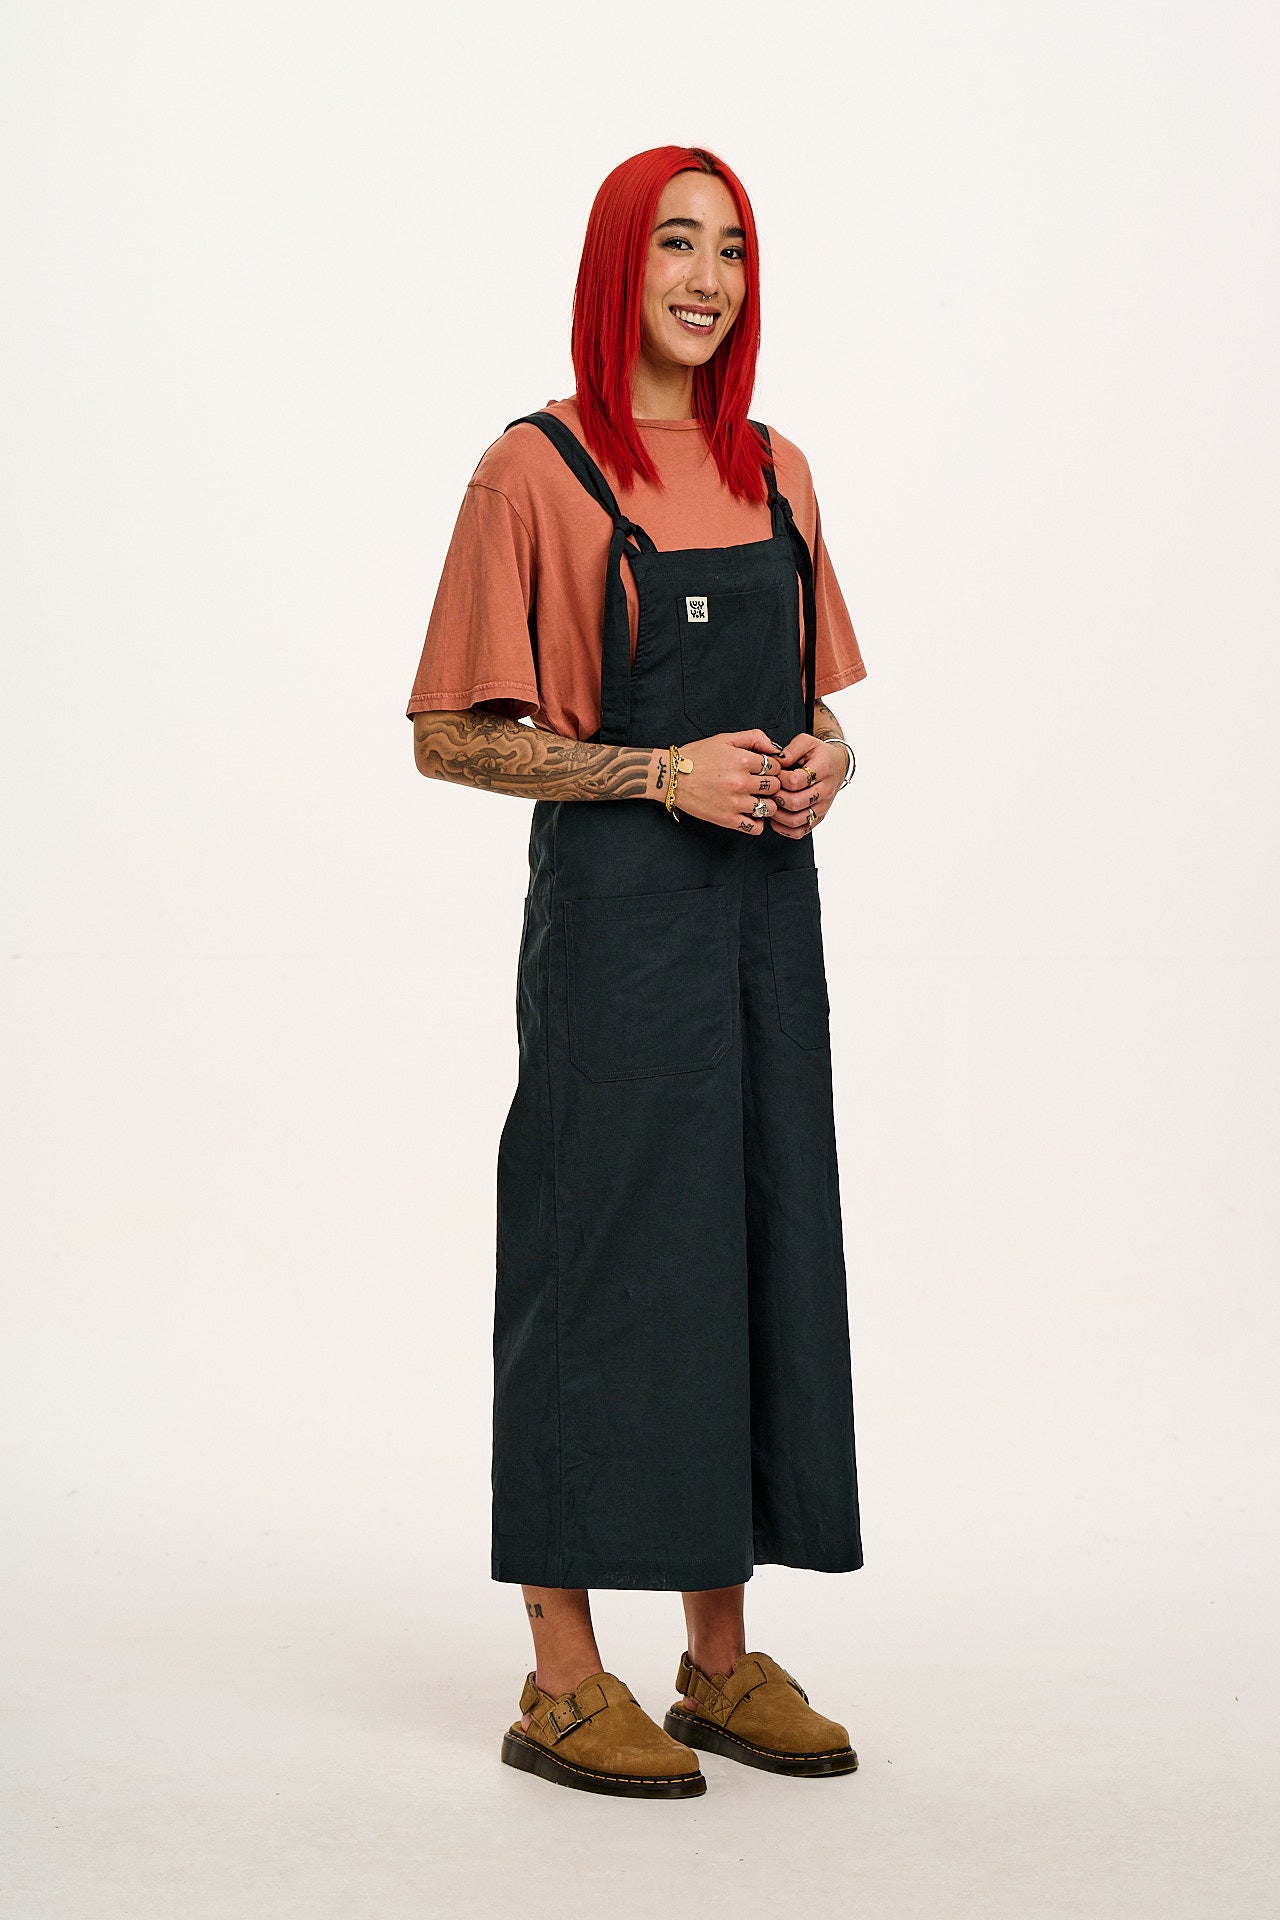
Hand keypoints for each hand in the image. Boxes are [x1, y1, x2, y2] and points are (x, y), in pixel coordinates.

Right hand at [657, 728, 786, 834]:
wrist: (671, 777)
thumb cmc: (697, 756)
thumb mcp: (725, 739)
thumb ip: (754, 738)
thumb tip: (776, 749)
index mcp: (742, 760)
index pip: (776, 767)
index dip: (773, 768)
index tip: (765, 770)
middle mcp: (741, 782)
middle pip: (776, 786)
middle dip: (772, 784)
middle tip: (763, 785)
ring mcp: (735, 803)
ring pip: (771, 808)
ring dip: (768, 804)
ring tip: (758, 799)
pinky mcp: (727, 819)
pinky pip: (756, 827)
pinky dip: (757, 823)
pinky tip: (750, 814)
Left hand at [768, 732, 843, 837]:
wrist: (836, 765)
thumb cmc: (818, 753)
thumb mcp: (805, 742)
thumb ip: (790, 750)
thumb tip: (775, 762)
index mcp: (823, 769)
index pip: (796, 781)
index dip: (779, 779)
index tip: (774, 774)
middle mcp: (826, 791)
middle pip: (795, 803)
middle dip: (776, 797)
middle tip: (767, 790)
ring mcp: (822, 807)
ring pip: (796, 821)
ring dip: (777, 815)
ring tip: (770, 803)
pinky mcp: (818, 818)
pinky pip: (799, 832)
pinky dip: (783, 829)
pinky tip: (776, 818)